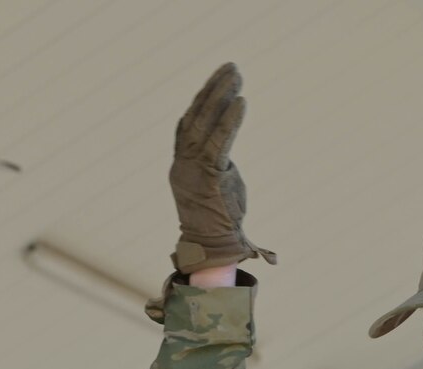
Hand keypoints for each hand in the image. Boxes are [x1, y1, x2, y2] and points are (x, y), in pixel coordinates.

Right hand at [169, 63, 275, 273]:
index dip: (200, 100)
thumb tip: (224, 155)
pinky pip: (220, 143)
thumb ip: (215, 164)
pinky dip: (230, 121)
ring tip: (236, 75)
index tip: (215, 80)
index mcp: (181, 165)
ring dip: (221, 96)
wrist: (213, 247)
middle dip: (214, 89)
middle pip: (196, 117)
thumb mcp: (215, 185)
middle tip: (231, 67)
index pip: (187, 125)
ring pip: (205, 124)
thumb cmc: (218, 220)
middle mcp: (183, 163)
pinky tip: (241, 102)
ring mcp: (193, 169)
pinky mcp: (209, 177)